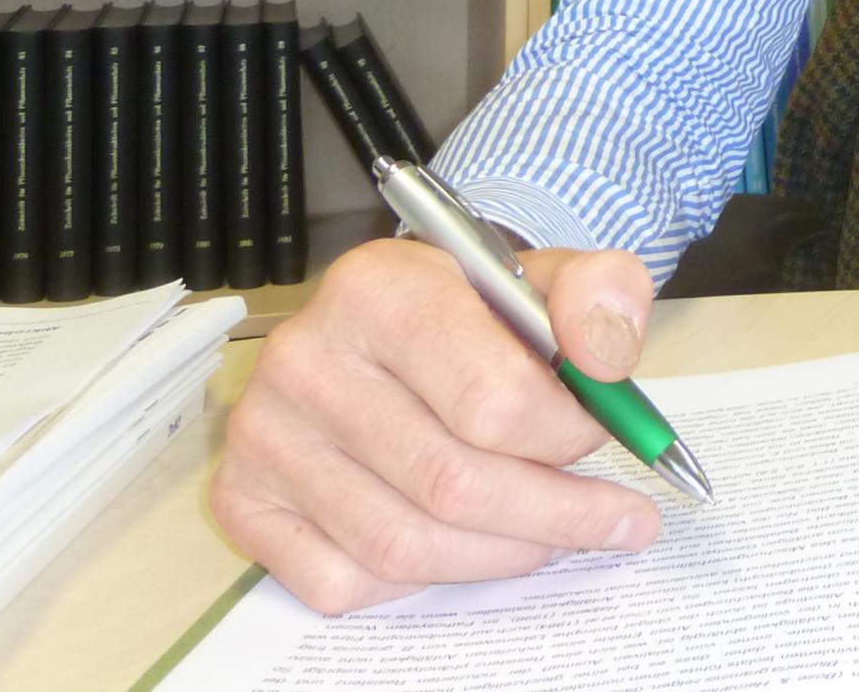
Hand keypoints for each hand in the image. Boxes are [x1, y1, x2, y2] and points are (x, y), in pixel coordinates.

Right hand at [210, 237, 664, 611]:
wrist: (388, 320)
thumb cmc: (472, 311)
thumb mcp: (545, 278)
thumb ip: (601, 293)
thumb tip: (606, 355)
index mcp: (377, 289)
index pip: (492, 402)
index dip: (566, 437)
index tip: (600, 438)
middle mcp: (304, 360)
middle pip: (451, 485)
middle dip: (554, 515)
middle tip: (614, 520)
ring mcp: (264, 437)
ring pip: (404, 545)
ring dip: (500, 554)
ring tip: (553, 535)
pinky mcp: (244, 501)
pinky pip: (345, 581)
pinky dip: (418, 578)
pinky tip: (462, 543)